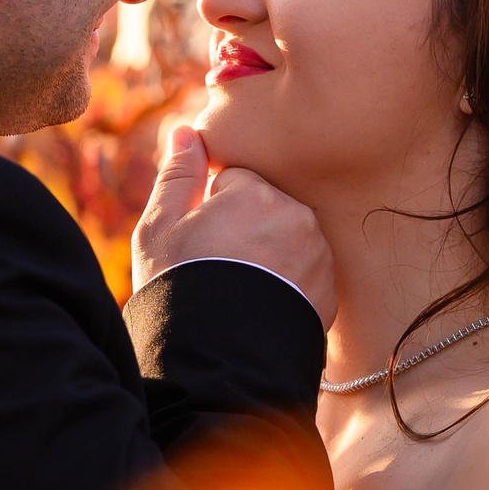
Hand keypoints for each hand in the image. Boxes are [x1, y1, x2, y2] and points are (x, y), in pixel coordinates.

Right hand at [131, 125, 336, 325]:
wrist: (215, 359)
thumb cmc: (178, 286)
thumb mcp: (159, 228)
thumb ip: (177, 175)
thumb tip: (186, 130)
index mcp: (255, 192)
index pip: (233, 182)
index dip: (210, 210)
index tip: (200, 243)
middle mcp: (296, 216)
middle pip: (265, 208)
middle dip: (245, 230)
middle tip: (219, 269)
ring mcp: (318, 256)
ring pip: (288, 240)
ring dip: (269, 256)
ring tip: (240, 291)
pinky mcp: (329, 293)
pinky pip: (305, 274)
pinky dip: (287, 286)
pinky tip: (260, 307)